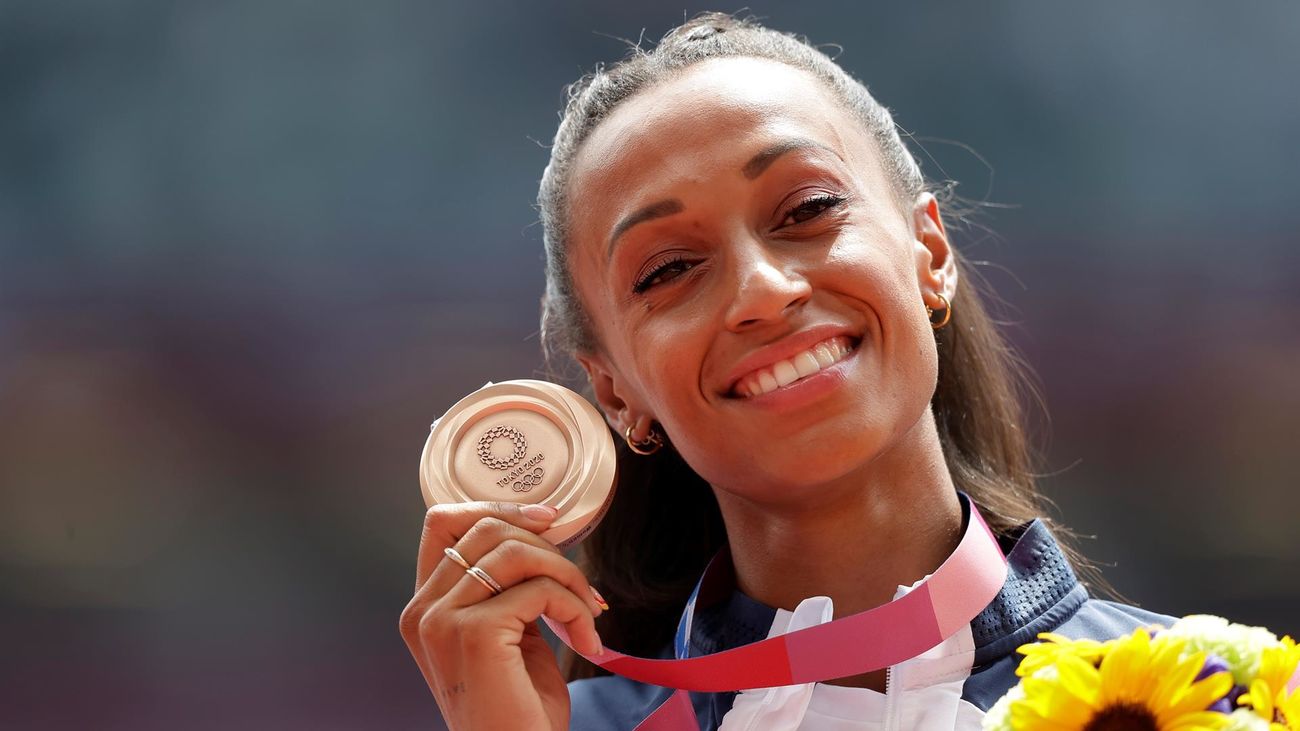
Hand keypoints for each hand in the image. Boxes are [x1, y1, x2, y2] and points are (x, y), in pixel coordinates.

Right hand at [399, 501, 605, 729]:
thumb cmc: (516, 707)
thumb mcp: (505, 633)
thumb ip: (505, 586)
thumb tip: (543, 530)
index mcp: (424, 607)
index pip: (442, 522)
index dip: (496, 508)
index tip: (546, 519)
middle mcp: (423, 610)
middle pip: (485, 527)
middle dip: (547, 546)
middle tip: (581, 585)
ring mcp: (444, 621)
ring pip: (516, 551)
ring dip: (568, 575)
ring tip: (588, 614)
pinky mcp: (476, 633)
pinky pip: (540, 590)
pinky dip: (575, 607)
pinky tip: (587, 639)